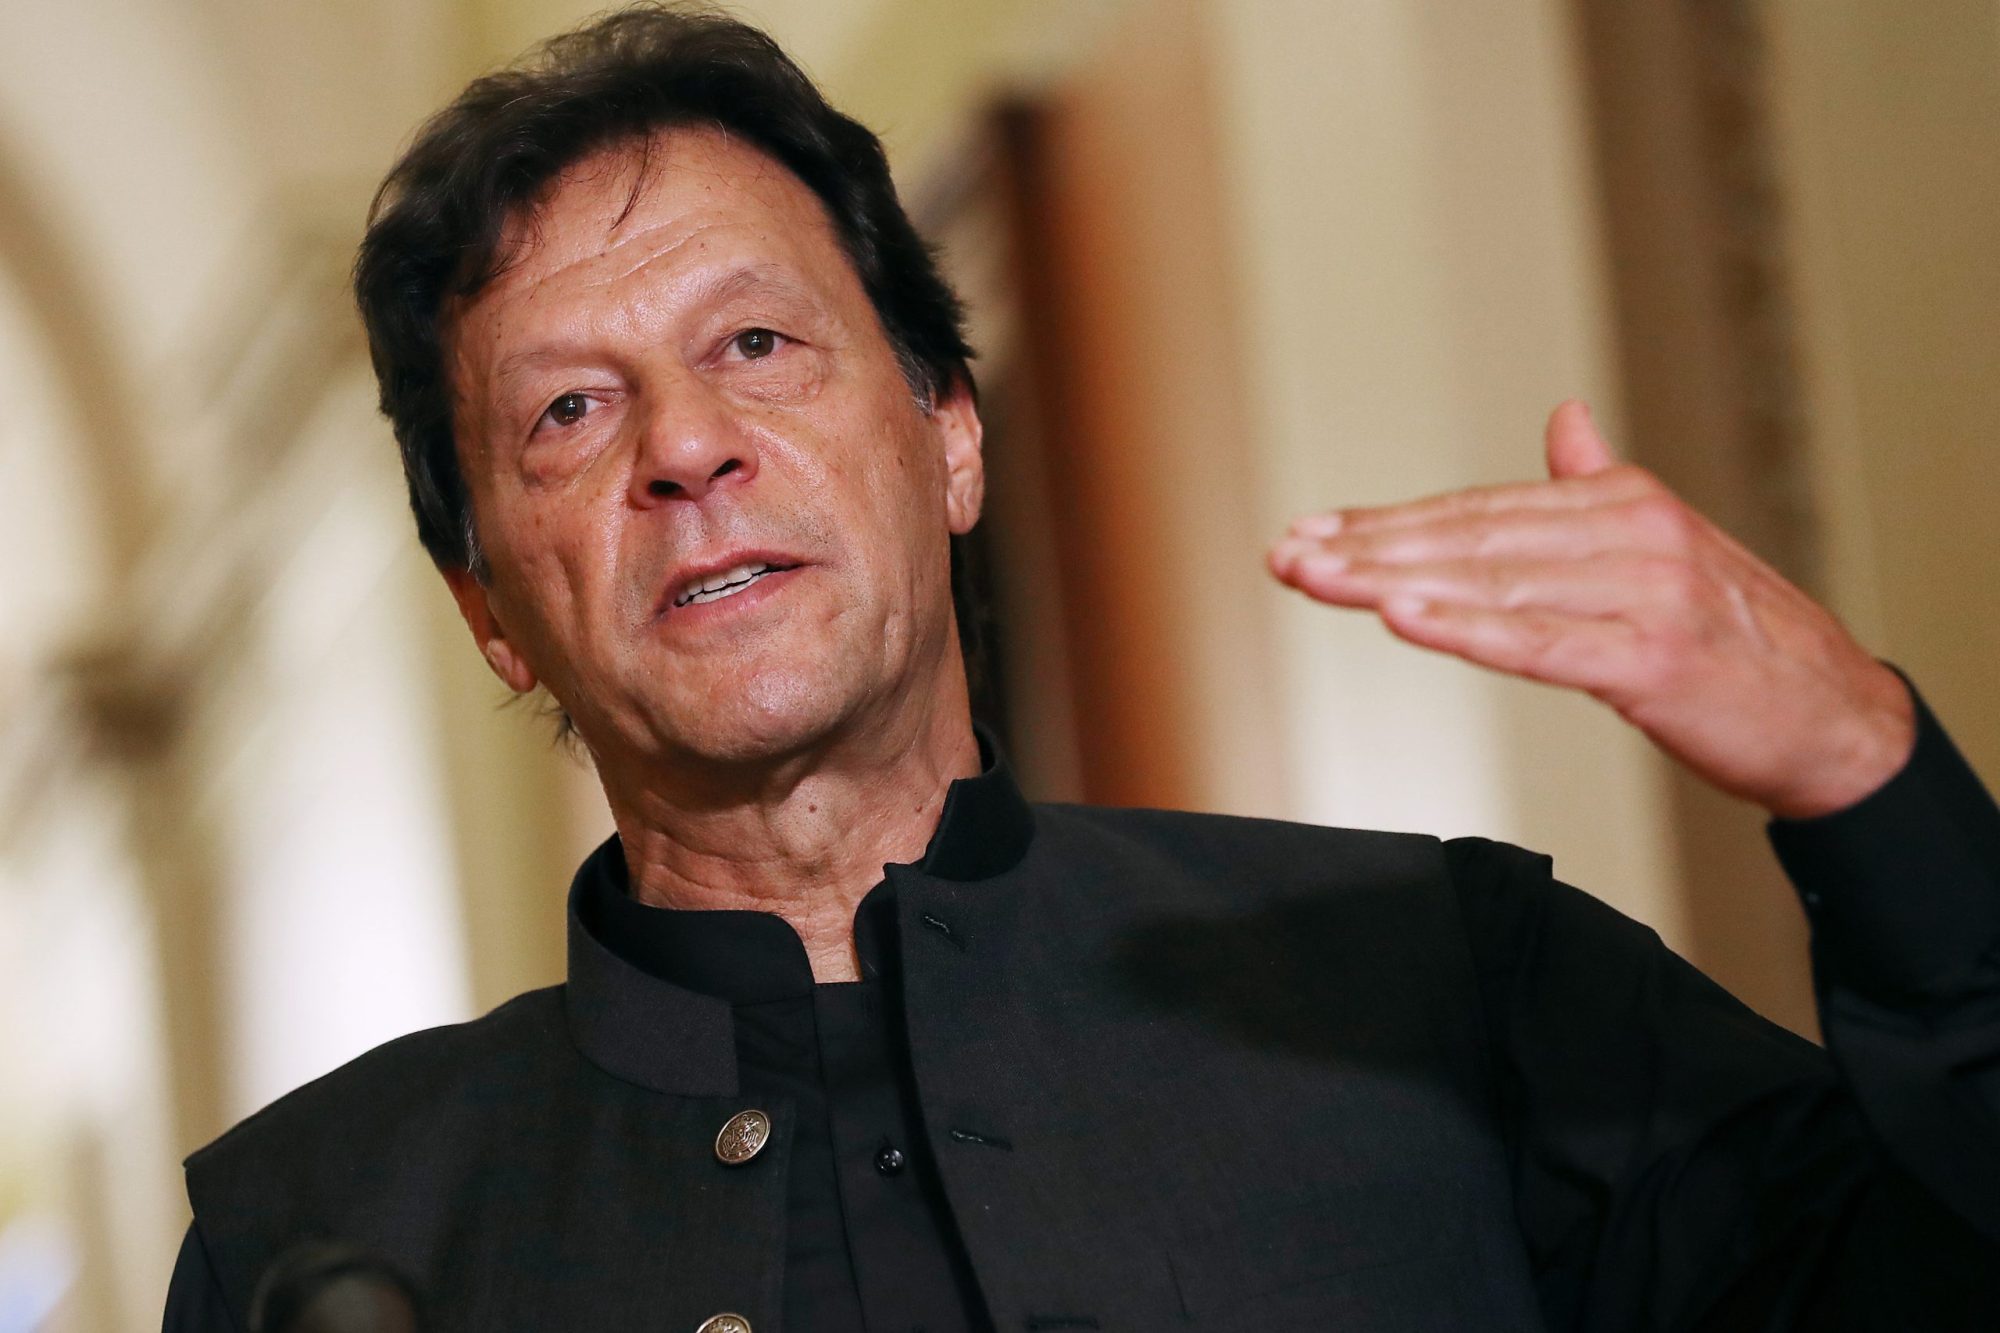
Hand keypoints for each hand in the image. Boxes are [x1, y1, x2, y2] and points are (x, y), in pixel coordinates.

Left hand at [1266, 401, 1914, 818]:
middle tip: (1288, 557)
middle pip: (1468, 539)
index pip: (1477, 510)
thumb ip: (1598, 486)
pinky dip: (1464, 628)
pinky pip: (1537, 642)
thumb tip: (1564, 422)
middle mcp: (1629, 532)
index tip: (1312, 533)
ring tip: (1318, 580)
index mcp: (1621, 501)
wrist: (1832, 716)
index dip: (1388, 524)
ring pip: (1490, 583)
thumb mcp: (1664, 550)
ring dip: (1391, 582)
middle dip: (1367, 551)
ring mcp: (1642, 592)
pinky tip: (1402, 618)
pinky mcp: (1651, 657)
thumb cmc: (1735, 641)